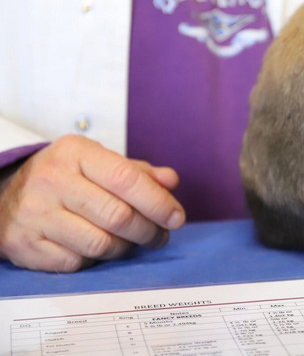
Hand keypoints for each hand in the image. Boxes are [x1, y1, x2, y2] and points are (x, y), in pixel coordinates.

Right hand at [0, 135, 184, 271]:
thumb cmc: (65, 177)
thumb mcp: (98, 162)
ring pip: (100, 243)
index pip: (127, 179)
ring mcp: (34, 214)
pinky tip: (101, 249)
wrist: (6, 194)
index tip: (176, 217)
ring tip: (134, 242)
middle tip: (160, 235)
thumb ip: (137, 172)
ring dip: (127, 248)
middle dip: (149, 230)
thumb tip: (170, 181)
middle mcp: (51, 181)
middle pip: (118, 216)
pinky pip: (77, 262)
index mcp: (74, 152)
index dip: (158, 202)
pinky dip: (96, 260)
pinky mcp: (24, 245)